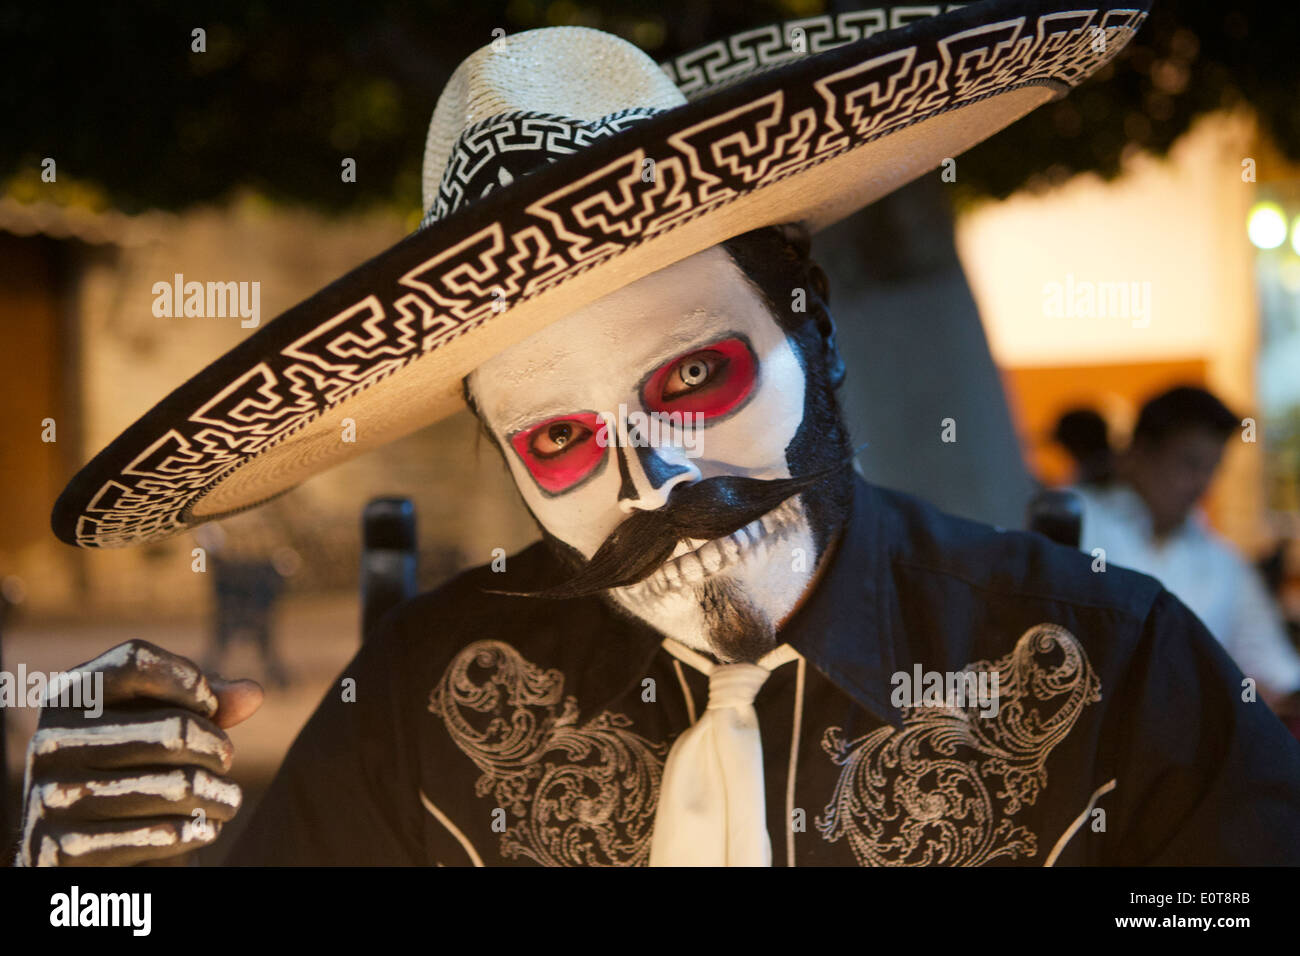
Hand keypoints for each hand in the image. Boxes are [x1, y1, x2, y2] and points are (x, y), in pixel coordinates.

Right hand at [14, 639, 262, 865]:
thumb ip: (206, 704)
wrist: (86, 854)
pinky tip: (203, 829)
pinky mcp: (65, 851)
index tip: (210, 706)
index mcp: (67, 697)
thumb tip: (252, 693)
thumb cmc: (134, 770)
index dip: (190, 681)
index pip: (136, 660)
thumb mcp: (162, 727)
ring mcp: (52, 798)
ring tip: (226, 799)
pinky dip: (197, 832)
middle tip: (226, 760)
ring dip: (218, 795)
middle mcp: (48, 742)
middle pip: (173, 730)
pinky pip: (161, 834)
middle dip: (216, 748)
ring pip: (178, 786)